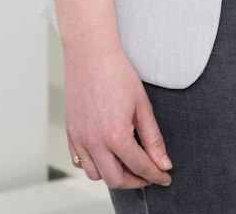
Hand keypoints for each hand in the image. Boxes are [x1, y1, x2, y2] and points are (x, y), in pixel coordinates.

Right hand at [62, 44, 170, 188]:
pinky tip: (108, 154)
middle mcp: (93, 141)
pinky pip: (80, 161)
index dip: (156, 175)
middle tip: (149, 174)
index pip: (139, 167)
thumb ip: (153, 139)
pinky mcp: (70, 133)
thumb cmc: (117, 74)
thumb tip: (163, 163)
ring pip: (95, 174)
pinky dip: (95, 164)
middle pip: (115, 179)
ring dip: (113, 174)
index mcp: (115, 135)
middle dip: (135, 181)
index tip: (165, 178)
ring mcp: (79, 138)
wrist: (90, 54)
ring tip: (129, 163)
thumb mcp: (143, 106)